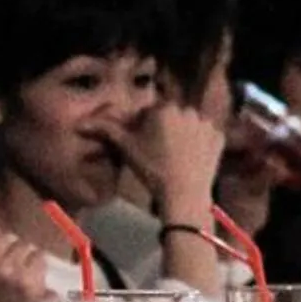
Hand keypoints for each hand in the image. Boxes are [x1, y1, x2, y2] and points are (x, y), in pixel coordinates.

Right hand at [0, 201, 50, 301]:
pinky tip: (25, 284)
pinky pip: (39, 259)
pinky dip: (36, 269)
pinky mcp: (29, 285)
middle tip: (0, 272)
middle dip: (6, 249)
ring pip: (24, 245)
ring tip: (12, 278)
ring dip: (22, 258)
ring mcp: (8, 274)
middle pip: (7, 235)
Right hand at [113, 97, 223, 218]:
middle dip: (164, 129)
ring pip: (189, 124)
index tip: (143, 145)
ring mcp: (206, 123)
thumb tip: (81, 123)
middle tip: (159, 153)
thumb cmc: (152, 169)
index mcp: (165, 108)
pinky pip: (206, 135)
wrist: (183, 193)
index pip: (150, 113)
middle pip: (171, 116)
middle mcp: (188, 109)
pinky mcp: (219, 137)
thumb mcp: (127, 148)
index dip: (144, 128)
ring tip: (175, 157)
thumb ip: (107, 130)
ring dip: (183, 134)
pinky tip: (192, 159)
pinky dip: (200, 144)